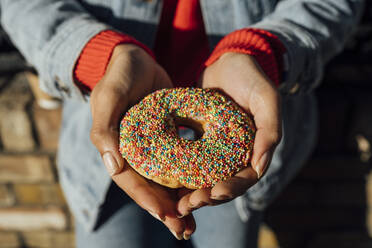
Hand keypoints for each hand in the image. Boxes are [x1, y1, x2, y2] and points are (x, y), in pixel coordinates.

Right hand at [89, 44, 194, 239]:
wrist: (135, 60)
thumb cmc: (119, 75)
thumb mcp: (110, 95)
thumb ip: (105, 128)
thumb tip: (112, 164)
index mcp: (117, 149)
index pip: (131, 181)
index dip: (147, 200)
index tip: (166, 215)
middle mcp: (134, 155)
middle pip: (150, 188)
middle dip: (167, 211)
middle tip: (185, 230)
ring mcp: (152, 149)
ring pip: (166, 181)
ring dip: (179, 202)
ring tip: (194, 223)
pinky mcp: (167, 140)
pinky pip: (179, 163)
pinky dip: (188, 178)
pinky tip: (204, 189)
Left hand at [177, 52, 281, 215]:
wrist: (230, 60)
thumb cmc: (251, 77)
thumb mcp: (266, 99)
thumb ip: (270, 130)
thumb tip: (260, 167)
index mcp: (254, 150)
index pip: (243, 179)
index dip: (227, 190)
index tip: (209, 195)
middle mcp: (236, 154)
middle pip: (221, 184)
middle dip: (205, 198)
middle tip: (185, 206)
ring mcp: (217, 149)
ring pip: (204, 178)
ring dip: (191, 192)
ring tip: (174, 202)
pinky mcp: (201, 140)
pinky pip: (191, 160)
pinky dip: (181, 172)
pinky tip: (166, 179)